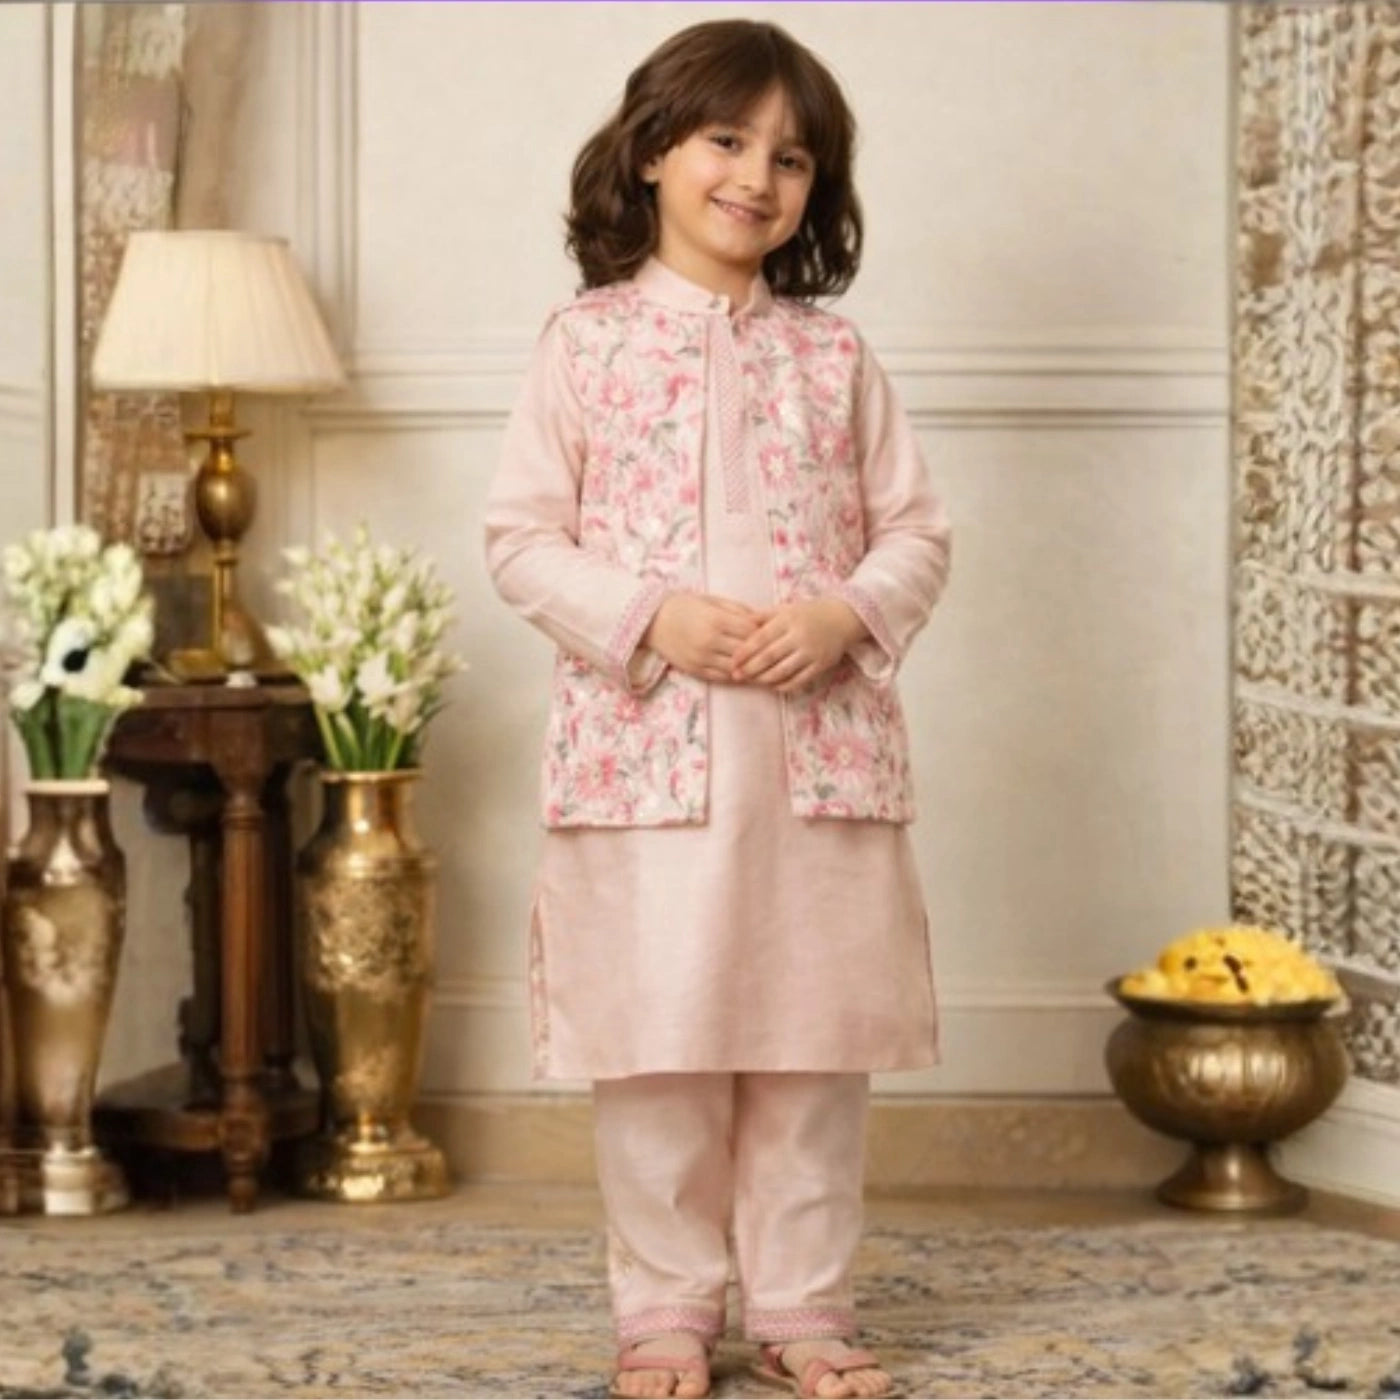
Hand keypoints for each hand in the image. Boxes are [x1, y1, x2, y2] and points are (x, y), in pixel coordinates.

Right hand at [644, 593, 763, 682]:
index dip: (763, 632)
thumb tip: (762, 620)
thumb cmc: (685, 606)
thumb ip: (737, 610)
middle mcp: (709, 641)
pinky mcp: (695, 670)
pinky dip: (735, 675)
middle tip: (772, 652)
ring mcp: (702, 658)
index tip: (770, 632)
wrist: (652, 621)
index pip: (750, 631)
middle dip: (759, 652)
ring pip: (736, 668)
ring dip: (749, 668)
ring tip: (761, 665)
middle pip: (746, 651)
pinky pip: (722, 677)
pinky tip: (743, 671)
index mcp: (716, 620)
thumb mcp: (712, 600)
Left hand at [730, 598, 868, 691]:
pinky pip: (799, 680)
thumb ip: (763, 616)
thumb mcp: (785, 608)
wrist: (843, 618)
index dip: (745, 651)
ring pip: (783, 671)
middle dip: (750, 668)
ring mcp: (811, 652)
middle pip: (769, 656)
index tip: (732, 661)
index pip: (761, 637)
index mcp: (788, 619)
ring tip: (752, 681)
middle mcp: (800, 636)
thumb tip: (739, 623)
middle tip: (736, 676)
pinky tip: (772, 686)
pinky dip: (783, 685)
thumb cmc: (808, 613)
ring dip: (764, 679)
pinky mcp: (821, 665)